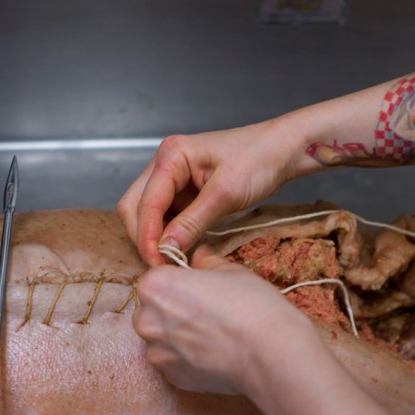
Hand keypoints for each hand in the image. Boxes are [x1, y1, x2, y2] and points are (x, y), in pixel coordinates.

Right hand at [117, 119, 306, 265]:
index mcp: (171, 155)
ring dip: (153, 237)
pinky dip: (167, 233)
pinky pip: (164, 215)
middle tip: (161, 264)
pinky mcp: (182, 190)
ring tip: (170, 259)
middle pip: (134, 206)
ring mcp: (171, 177)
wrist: (280, 150)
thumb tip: (165, 249)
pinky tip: (179, 247)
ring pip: (145, 213)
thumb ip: (192, 222)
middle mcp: (164, 163)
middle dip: (143, 236)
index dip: (147, 236)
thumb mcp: (225, 194)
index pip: (145, 202)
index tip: (157, 263)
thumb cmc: (258, 160)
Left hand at [132, 253, 314, 394]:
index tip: (196, 289)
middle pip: (151, 311)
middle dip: (171, 310)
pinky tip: (212, 353)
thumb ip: (206, 262)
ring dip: (177, 336)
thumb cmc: (251, 305)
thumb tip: (200, 257)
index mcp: (155, 287)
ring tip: (210, 335)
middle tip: (204, 312)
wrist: (269, 353)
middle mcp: (147, 321)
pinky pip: (173, 362)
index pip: (155, 279)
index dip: (177, 282)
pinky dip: (187, 358)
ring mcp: (158, 353)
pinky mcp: (172, 378)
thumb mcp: (230, 271)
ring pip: (160, 339)